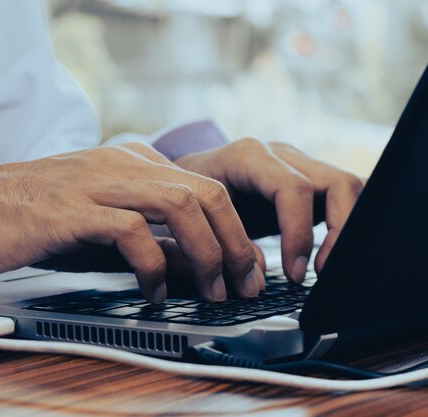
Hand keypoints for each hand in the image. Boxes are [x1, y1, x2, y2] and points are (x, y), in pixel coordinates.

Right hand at [0, 143, 263, 303]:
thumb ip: (148, 230)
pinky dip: (154, 266)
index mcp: (132, 161)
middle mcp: (122, 164)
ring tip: (212, 289)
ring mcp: (98, 182)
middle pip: (203, 192)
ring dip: (206, 252)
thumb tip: (194, 263)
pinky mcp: (75, 209)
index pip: (203, 187)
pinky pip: (132, 231)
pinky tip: (155, 292)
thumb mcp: (103, 216)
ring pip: (179, 204)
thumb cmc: (38, 215)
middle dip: (234, 242)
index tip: (245, 266)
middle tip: (243, 282)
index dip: (233, 230)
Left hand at [175, 138, 363, 283]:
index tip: (293, 272)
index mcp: (248, 156)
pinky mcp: (309, 179)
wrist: (186, 175)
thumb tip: (256, 275)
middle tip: (319, 272)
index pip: (293, 189)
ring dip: (348, 228)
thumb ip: (225, 243)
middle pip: (337, 183)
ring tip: (325, 266)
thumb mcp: (197, 216)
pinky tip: (328, 253)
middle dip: (339, 232)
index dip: (299, 233)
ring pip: (350, 186)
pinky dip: (345, 224)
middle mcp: (281, 154)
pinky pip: (343, 196)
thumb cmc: (189, 194)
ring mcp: (299, 163)